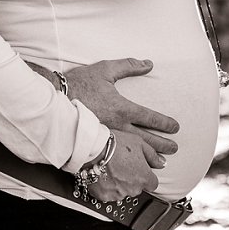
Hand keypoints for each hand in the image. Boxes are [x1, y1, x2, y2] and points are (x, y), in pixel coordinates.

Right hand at [65, 58, 179, 156]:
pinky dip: (130, 160)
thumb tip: (148, 64)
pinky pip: (117, 153)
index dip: (164, 123)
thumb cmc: (79, 83)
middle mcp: (116, 125)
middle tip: (174, 149)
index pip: (149, 117)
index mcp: (121, 108)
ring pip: (132, 150)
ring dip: (148, 156)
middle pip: (145, 138)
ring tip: (160, 163)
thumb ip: (128, 66)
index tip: (175, 128)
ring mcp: (105, 136)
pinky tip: (134, 165)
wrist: (53, 101)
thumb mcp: (105, 70)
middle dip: (161, 144)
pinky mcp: (95, 141)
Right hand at [85, 130, 162, 203]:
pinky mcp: (104, 196)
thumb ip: (153, 156)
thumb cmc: (116, 144)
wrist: (94, 148)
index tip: (141, 171)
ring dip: (120, 184)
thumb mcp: (140, 143)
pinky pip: (109, 194)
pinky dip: (108, 187)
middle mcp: (132, 189)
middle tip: (124, 166)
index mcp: (143, 177)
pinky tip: (105, 175)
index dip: (147, 177)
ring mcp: (117, 194)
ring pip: (123, 192)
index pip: (153, 184)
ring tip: (113, 169)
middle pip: (137, 188)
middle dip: (133, 180)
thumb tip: (162, 163)